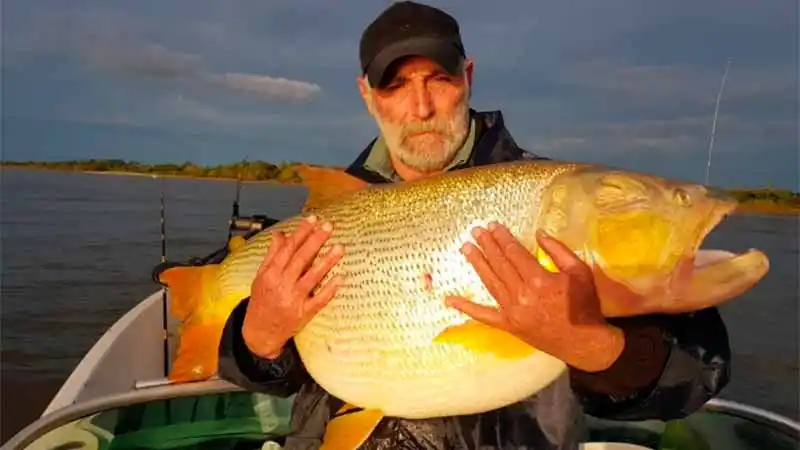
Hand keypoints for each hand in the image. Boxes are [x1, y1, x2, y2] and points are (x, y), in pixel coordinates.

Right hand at [242, 215, 344, 358]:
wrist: (259, 333)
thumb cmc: (262, 302)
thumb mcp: (261, 276)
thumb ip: (272, 255)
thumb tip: (280, 234)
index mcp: (271, 274)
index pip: (287, 249)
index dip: (301, 233)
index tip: (313, 219)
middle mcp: (282, 285)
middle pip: (300, 259)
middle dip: (315, 241)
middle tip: (329, 226)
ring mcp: (293, 300)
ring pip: (312, 278)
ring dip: (326, 262)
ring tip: (339, 247)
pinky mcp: (303, 314)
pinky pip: (319, 300)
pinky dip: (329, 289)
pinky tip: (340, 278)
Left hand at [446, 222, 624, 371]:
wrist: (585, 342)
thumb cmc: (585, 305)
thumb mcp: (579, 272)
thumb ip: (558, 251)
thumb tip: (538, 233)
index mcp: (540, 280)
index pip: (515, 253)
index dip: (502, 238)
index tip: (493, 226)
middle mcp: (522, 295)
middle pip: (500, 264)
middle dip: (487, 245)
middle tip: (475, 231)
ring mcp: (512, 312)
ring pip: (490, 282)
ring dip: (477, 263)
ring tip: (466, 248)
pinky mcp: (508, 326)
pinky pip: (483, 315)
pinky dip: (466, 307)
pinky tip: (449, 299)